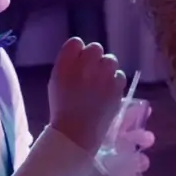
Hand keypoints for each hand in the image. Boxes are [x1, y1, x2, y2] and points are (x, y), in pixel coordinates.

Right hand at [46, 37, 124, 153]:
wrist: (75, 133)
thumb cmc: (62, 108)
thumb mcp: (56, 82)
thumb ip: (68, 65)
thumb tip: (81, 55)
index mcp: (64, 64)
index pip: (75, 42)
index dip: (78, 52)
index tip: (78, 62)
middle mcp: (84, 65)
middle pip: (95, 48)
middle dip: (94, 58)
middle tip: (91, 73)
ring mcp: (102, 75)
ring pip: (110, 60)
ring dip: (106, 69)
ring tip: (101, 83)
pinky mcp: (116, 87)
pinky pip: (119, 75)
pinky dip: (115, 82)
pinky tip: (107, 92)